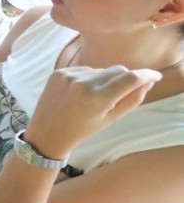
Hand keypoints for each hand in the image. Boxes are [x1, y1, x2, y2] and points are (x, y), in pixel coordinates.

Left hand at [23, 65, 160, 160]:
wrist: (47, 132)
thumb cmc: (82, 129)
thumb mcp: (111, 119)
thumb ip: (132, 100)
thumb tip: (147, 81)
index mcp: (98, 99)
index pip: (130, 79)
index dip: (146, 75)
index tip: (155, 75)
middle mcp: (83, 83)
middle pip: (117, 70)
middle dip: (124, 79)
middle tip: (118, 95)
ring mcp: (69, 76)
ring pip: (100, 70)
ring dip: (103, 81)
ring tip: (91, 99)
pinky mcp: (58, 72)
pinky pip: (83, 70)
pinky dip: (87, 79)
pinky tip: (79, 94)